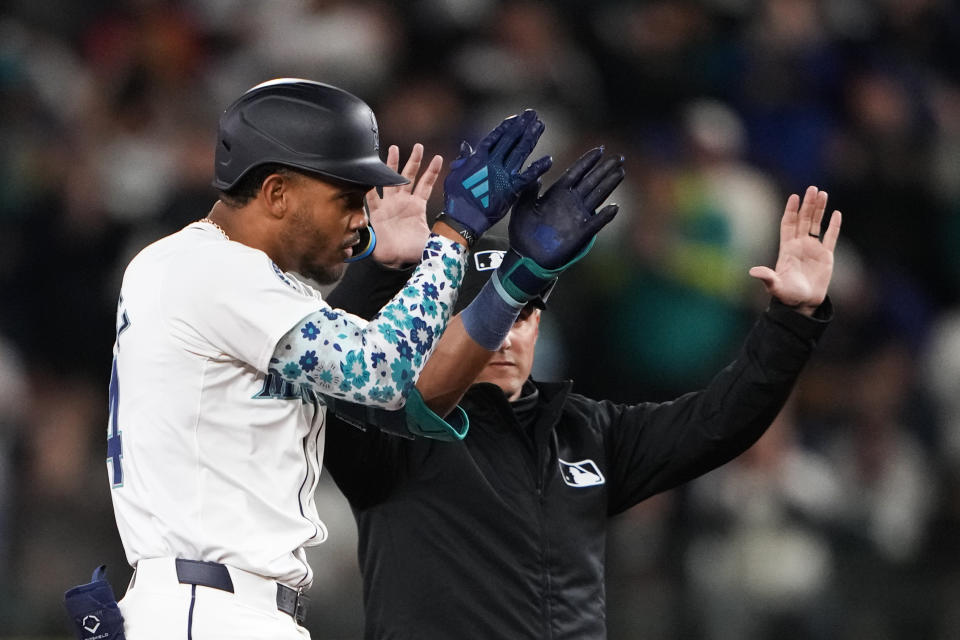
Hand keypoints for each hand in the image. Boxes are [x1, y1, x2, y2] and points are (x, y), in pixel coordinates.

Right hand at [367, 144, 442, 266]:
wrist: (394, 259)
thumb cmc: (412, 251)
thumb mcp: (430, 241)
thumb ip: (440, 235)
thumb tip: (456, 236)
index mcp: (417, 206)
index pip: (426, 185)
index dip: (432, 171)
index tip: (438, 158)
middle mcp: (403, 202)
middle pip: (409, 176)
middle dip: (414, 161)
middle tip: (418, 146)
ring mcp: (389, 205)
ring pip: (390, 180)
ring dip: (391, 165)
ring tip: (393, 148)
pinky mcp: (376, 212)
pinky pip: (372, 195)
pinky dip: (369, 184)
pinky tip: (369, 171)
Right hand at [442, 109, 552, 238]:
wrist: (463, 218)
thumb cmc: (456, 198)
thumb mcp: (455, 174)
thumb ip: (463, 159)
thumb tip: (466, 145)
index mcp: (478, 158)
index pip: (495, 138)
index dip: (506, 127)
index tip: (515, 117)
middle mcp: (493, 163)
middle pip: (510, 140)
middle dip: (522, 126)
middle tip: (532, 114)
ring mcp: (503, 175)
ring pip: (520, 152)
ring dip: (531, 137)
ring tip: (540, 125)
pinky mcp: (512, 189)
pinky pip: (528, 176)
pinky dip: (538, 168)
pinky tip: (549, 160)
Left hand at [491, 147, 624, 306]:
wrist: (526, 256)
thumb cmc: (522, 231)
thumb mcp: (521, 206)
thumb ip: (528, 190)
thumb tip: (537, 176)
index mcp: (557, 193)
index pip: (576, 173)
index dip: (588, 161)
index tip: (600, 149)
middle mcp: (571, 202)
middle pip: (591, 181)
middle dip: (605, 169)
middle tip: (619, 157)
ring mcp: (578, 216)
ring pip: (597, 196)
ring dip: (609, 185)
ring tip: (621, 172)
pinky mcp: (581, 233)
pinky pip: (595, 223)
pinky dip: (605, 216)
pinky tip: (614, 207)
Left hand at [748, 185, 841, 315]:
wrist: (802, 304)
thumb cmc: (786, 295)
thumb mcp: (775, 286)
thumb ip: (767, 277)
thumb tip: (752, 272)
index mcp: (787, 248)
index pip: (788, 224)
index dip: (791, 210)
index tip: (794, 197)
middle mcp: (799, 245)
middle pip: (803, 220)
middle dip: (807, 205)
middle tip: (812, 189)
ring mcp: (813, 249)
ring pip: (816, 224)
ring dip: (819, 210)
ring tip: (822, 194)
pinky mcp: (826, 256)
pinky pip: (830, 238)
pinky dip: (834, 226)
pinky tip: (836, 214)